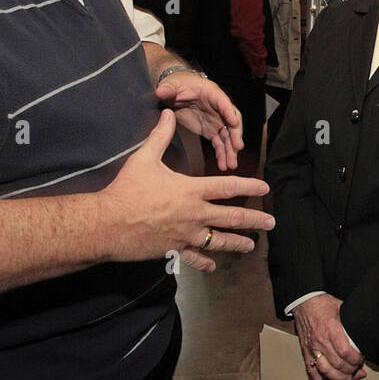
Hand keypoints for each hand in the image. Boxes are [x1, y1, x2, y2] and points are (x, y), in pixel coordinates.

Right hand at [101, 110, 271, 271]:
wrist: (107, 224)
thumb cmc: (126, 190)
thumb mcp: (144, 159)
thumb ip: (160, 136)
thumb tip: (168, 113)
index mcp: (190, 191)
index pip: (227, 187)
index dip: (249, 186)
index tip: (265, 188)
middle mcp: (194, 214)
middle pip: (232, 217)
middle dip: (255, 220)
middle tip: (270, 223)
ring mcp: (186, 235)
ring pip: (219, 241)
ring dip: (238, 243)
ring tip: (251, 245)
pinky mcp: (174, 250)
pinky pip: (194, 258)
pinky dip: (205, 262)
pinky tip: (214, 266)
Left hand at [155, 72, 243, 170]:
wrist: (176, 92)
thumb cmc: (178, 85)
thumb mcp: (171, 85)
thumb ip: (167, 89)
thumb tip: (161, 91)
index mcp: (211, 93)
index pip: (223, 102)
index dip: (229, 112)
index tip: (234, 122)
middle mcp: (218, 108)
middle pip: (231, 121)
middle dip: (235, 135)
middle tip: (237, 147)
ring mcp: (216, 120)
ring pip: (227, 136)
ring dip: (230, 150)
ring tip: (231, 164)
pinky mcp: (211, 130)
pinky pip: (219, 143)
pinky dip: (222, 154)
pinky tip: (223, 165)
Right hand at [293, 294, 364, 379]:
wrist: (304, 303)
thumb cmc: (323, 305)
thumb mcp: (342, 309)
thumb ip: (352, 323)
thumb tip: (366, 332)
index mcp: (331, 328)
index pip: (345, 352)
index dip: (356, 360)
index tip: (361, 359)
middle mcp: (320, 341)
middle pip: (338, 365)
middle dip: (351, 371)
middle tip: (357, 370)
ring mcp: (312, 348)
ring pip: (326, 371)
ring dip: (339, 379)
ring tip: (348, 379)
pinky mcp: (306, 353)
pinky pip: (313, 372)